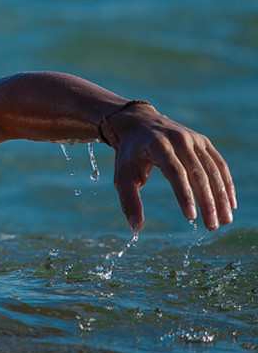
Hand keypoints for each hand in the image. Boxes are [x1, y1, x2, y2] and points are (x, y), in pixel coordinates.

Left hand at [103, 102, 235, 231]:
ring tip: (225, 220)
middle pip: (198, 174)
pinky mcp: (203, 141)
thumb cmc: (129, 154)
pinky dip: (226, 184)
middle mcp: (179, 140)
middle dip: (208, 202)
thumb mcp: (123, 175)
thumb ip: (129, 201)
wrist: (138, 122)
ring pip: (213, 170)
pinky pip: (219, 164)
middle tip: (212, 226)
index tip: (191, 217)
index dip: (184, 195)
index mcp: (158, 145)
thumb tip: (136, 229)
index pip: (175, 172)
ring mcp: (194, 139)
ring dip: (221, 196)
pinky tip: (230, 203)